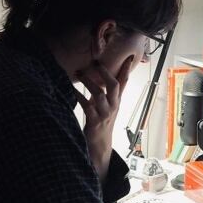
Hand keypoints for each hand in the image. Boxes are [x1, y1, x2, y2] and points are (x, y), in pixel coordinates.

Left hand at [74, 57, 133, 181]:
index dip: (126, 69)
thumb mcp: (106, 106)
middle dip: (105, 72)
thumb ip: (104, 92)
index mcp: (117, 101)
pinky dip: (79, 96)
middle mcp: (114, 106)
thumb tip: (97, 76)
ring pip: (99, 94)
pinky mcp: (95, 121)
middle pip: (115, 85)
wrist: (100, 146)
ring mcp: (105, 114)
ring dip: (89, 82)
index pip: (124, 82)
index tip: (129, 55)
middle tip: (96, 62)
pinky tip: (72, 90)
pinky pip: (87, 105)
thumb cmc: (101, 123)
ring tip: (79, 73)